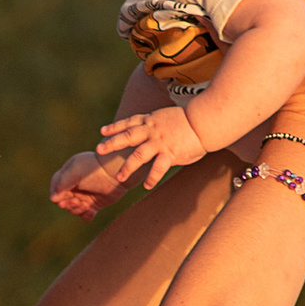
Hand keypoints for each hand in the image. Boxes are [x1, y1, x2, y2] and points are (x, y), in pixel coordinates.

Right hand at [49, 148, 137, 218]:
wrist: (117, 173)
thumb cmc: (96, 170)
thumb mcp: (76, 173)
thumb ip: (62, 183)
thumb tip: (53, 199)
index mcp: (68, 175)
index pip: (55, 187)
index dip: (57, 195)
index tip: (65, 198)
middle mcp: (74, 186)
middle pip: (63, 201)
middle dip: (69, 204)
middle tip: (79, 202)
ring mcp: (83, 195)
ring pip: (72, 209)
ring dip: (77, 210)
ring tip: (87, 206)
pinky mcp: (93, 203)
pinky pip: (84, 215)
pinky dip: (86, 216)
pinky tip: (92, 212)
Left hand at [91, 103, 211, 192]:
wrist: (206, 120)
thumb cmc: (194, 120)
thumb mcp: (170, 118)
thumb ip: (161, 127)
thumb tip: (157, 135)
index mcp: (152, 120)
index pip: (129, 123)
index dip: (115, 127)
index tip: (102, 131)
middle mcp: (152, 130)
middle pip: (127, 136)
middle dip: (111, 143)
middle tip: (98, 149)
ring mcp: (160, 142)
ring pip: (138, 155)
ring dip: (127, 167)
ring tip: (118, 177)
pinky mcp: (170, 153)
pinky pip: (157, 168)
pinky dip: (151, 178)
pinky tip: (146, 186)